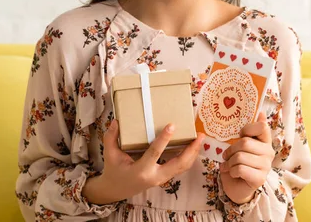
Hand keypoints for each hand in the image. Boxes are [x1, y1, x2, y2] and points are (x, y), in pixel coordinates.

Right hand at [83, 120, 204, 203]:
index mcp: (141, 170)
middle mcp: (155, 176)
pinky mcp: (165, 178)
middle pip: (179, 164)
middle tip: (199, 135)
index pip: (155, 153)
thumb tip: (117, 121)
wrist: (116, 190)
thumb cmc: (114, 171)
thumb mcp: (110, 154)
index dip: (164, 139)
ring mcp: (161, 179)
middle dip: (191, 150)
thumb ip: (111, 137)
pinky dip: (189, 157)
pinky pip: (180, 168)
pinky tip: (193, 146)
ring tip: (200, 138)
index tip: (172, 125)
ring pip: (183, 167)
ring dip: (193, 153)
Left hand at [219, 111, 272, 203]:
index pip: (262, 127)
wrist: (237, 186)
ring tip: (228, 165)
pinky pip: (240, 169)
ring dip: (229, 162)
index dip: (247, 129)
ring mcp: (266, 166)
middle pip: (245, 142)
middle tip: (226, 155)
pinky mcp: (260, 179)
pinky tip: (232, 173)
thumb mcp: (242, 145)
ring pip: (240, 157)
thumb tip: (262, 112)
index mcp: (266, 141)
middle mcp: (269, 152)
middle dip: (230, 150)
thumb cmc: (239, 162)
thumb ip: (251, 131)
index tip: (240, 135)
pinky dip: (231, 171)